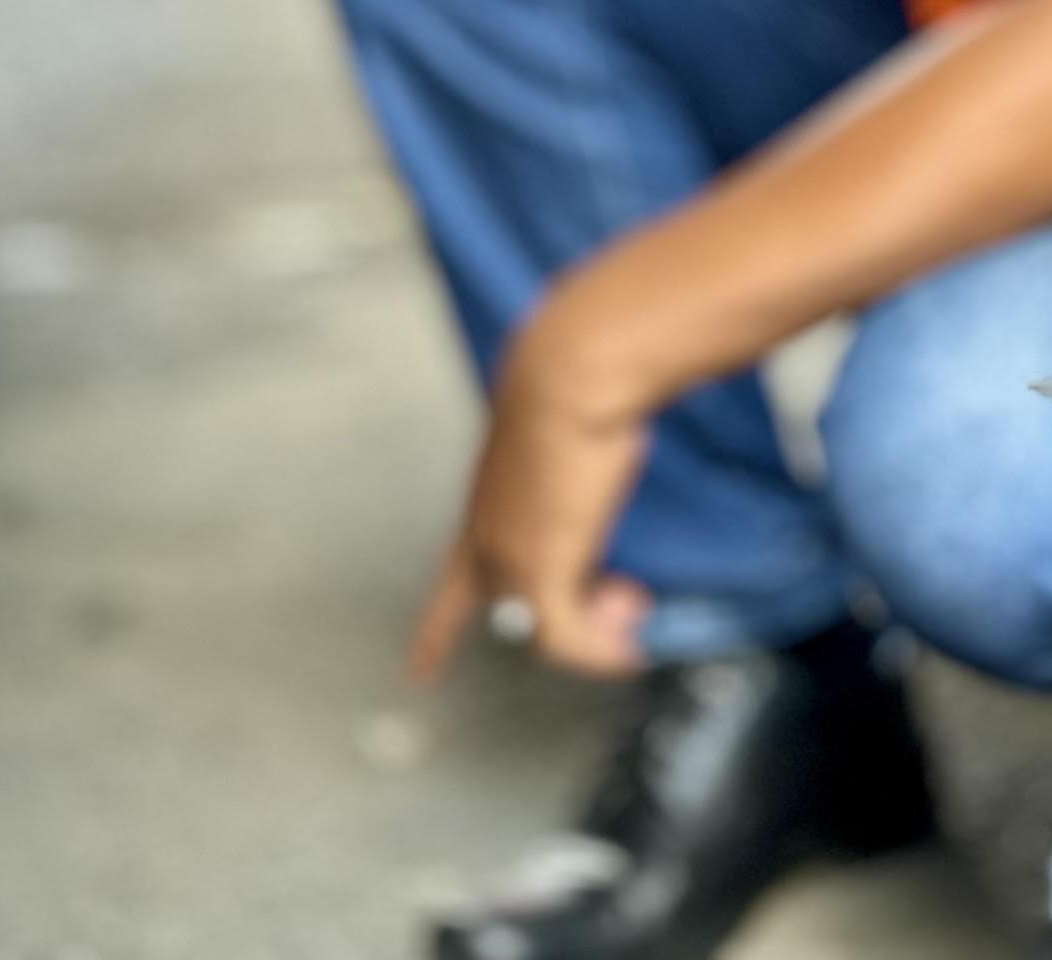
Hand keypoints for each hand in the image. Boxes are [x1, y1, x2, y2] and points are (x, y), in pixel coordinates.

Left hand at [406, 292, 661, 683]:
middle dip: (582, 620)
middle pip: (518, 618)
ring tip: (634, 603)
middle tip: (626, 598)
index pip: (449, 591)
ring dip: (600, 629)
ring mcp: (506, 562)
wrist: (569, 376)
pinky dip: (603, 650)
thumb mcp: (561, 448)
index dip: (434, 637)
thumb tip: (596, 491)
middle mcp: (486, 545)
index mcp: (482, 515)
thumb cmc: (570, 396)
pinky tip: (630, 647)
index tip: (417, 674)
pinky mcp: (537, 573)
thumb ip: (566, 484)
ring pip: (548, 634)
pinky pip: (569, 639)